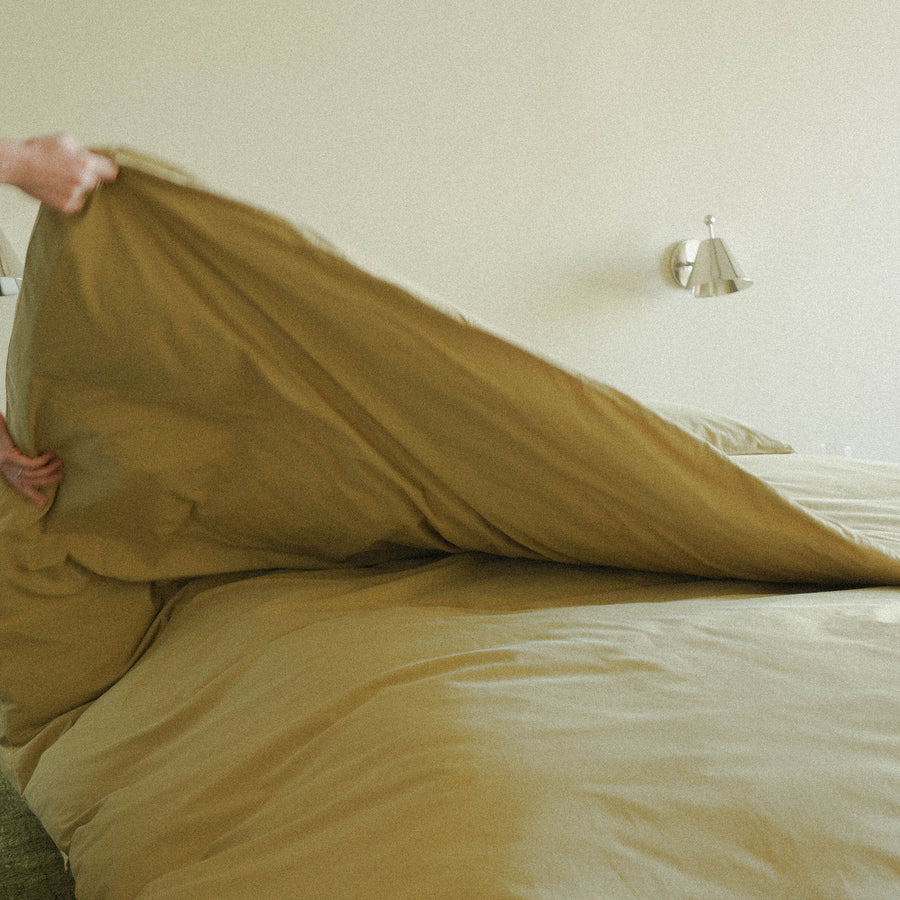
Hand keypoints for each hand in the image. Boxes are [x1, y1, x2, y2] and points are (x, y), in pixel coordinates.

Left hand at [0, 414, 63, 506]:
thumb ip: (21, 457)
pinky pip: (32, 464)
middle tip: (63, 474)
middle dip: (50, 480)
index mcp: (6, 472)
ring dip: (51, 469)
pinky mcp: (10, 456)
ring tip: (59, 461)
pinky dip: (44, 460)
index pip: (20, 488)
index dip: (32, 496)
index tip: (44, 503)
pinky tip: (49, 454)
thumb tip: (39, 462)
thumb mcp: (12, 450)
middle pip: (31, 482)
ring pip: (34, 474)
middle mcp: (6, 470)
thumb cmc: (4, 434)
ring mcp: (7, 464)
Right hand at [1, 133, 117, 213]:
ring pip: (87, 195)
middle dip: (91, 178)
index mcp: (86, 163)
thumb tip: (92, 157)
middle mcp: (83, 181)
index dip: (108, 170)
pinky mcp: (67, 206)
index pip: (112, 171)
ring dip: (80, 189)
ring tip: (62, 180)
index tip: (106, 172)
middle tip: (76, 173)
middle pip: (99, 183)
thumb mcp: (65, 140)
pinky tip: (58, 188)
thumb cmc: (38, 150)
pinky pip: (76, 204)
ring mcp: (75, 195)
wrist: (17, 165)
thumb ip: (83, 151)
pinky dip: (70, 198)